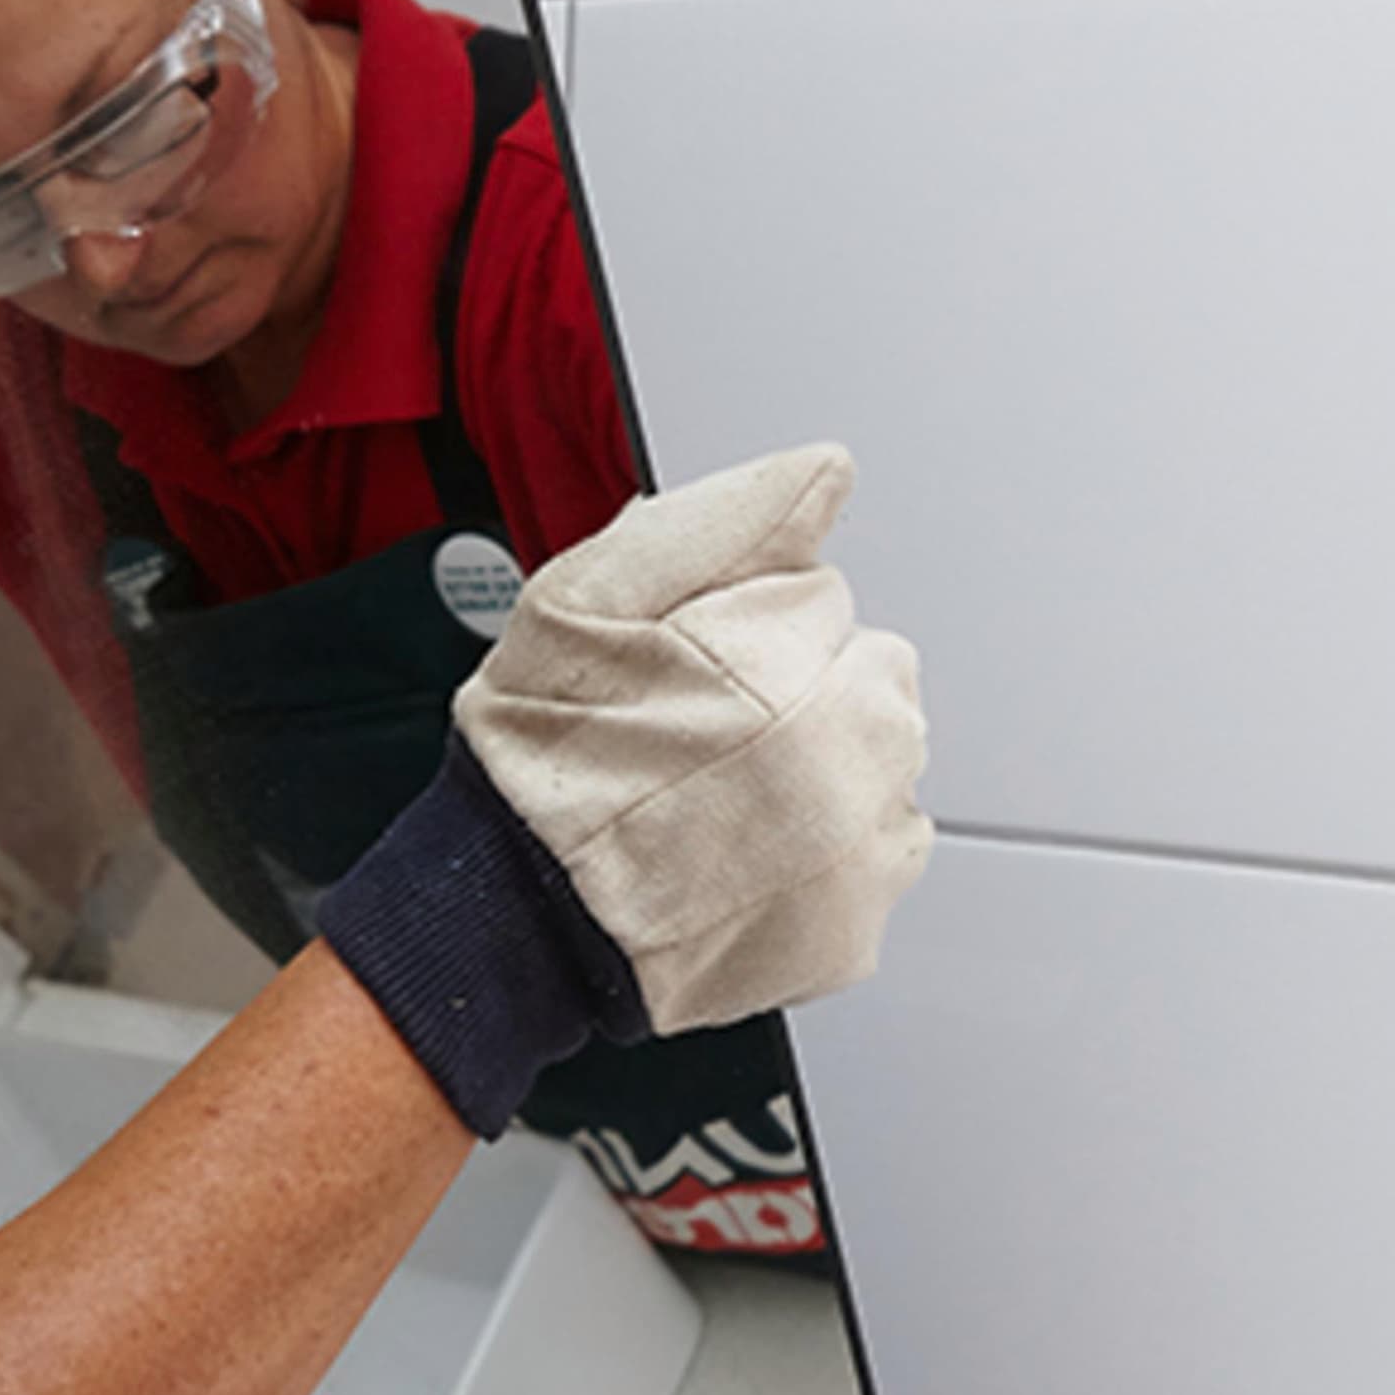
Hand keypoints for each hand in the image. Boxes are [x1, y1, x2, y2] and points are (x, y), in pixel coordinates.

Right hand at [456, 441, 928, 1034]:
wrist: (516, 920)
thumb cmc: (540, 765)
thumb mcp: (587, 598)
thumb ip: (717, 522)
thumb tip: (821, 473)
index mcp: (791, 657)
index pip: (819, 600)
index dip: (743, 626)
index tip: (689, 670)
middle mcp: (847, 751)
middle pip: (867, 679)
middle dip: (800, 692)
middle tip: (704, 736)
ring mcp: (862, 846)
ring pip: (878, 765)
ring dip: (822, 768)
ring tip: (723, 799)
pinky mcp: (856, 921)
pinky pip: (874, 855)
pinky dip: (825, 852)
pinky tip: (746, 854)